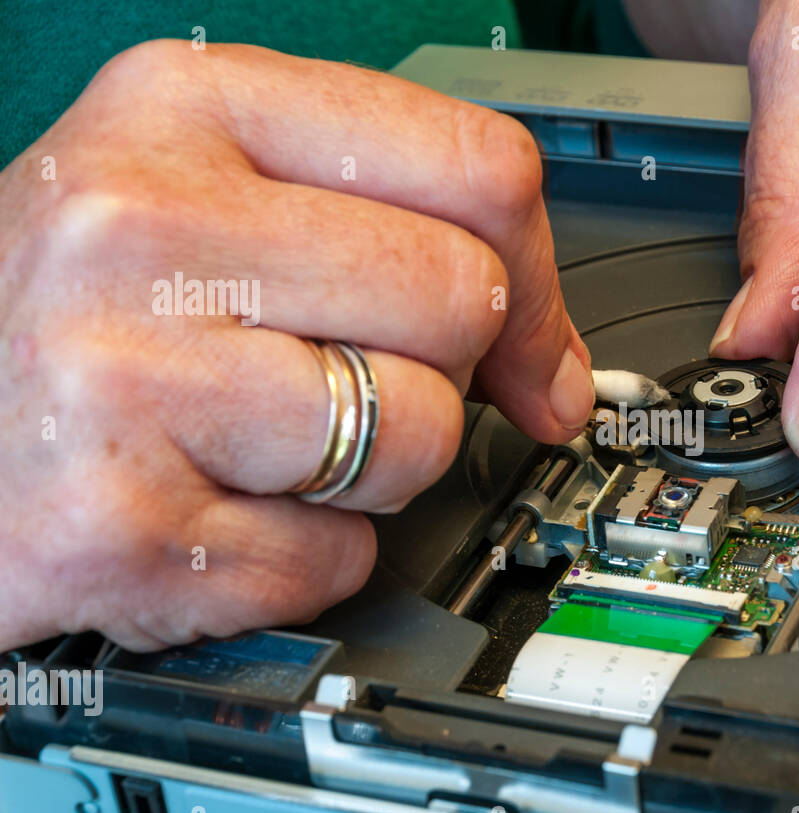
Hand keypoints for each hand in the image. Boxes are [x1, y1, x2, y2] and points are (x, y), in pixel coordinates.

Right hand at [0, 41, 592, 649]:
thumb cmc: (74, 317)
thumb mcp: (212, 208)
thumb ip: (399, 243)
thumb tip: (562, 379)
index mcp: (183, 108)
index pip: (477, 168)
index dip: (535, 269)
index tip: (522, 334)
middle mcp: (144, 225)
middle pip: (467, 302)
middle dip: (437, 368)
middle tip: (338, 378)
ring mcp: (125, 377)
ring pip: (423, 436)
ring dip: (374, 469)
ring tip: (262, 446)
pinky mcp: (124, 527)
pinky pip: (342, 556)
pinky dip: (304, 555)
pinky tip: (214, 512)